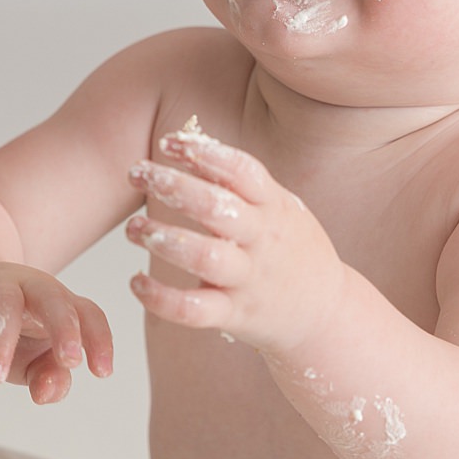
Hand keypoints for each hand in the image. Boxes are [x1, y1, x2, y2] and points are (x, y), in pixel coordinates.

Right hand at [0, 263, 114, 404]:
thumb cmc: (3, 334)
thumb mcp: (30, 362)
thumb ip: (49, 378)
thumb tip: (47, 392)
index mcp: (56, 304)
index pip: (86, 313)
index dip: (99, 340)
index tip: (102, 372)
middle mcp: (29, 287)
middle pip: (53, 297)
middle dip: (65, 327)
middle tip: (69, 361)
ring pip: (5, 301)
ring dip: (3, 340)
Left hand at [124, 123, 343, 352]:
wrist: (325, 313)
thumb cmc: (290, 250)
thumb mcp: (280, 208)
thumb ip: (241, 183)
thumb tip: (188, 144)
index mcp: (274, 207)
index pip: (242, 171)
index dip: (204, 154)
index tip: (168, 143)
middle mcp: (262, 241)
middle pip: (217, 209)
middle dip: (173, 186)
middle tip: (137, 173)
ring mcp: (249, 280)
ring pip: (204, 257)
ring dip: (163, 239)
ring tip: (133, 228)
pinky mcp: (235, 315)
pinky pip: (194, 309)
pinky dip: (160, 298)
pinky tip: (136, 282)